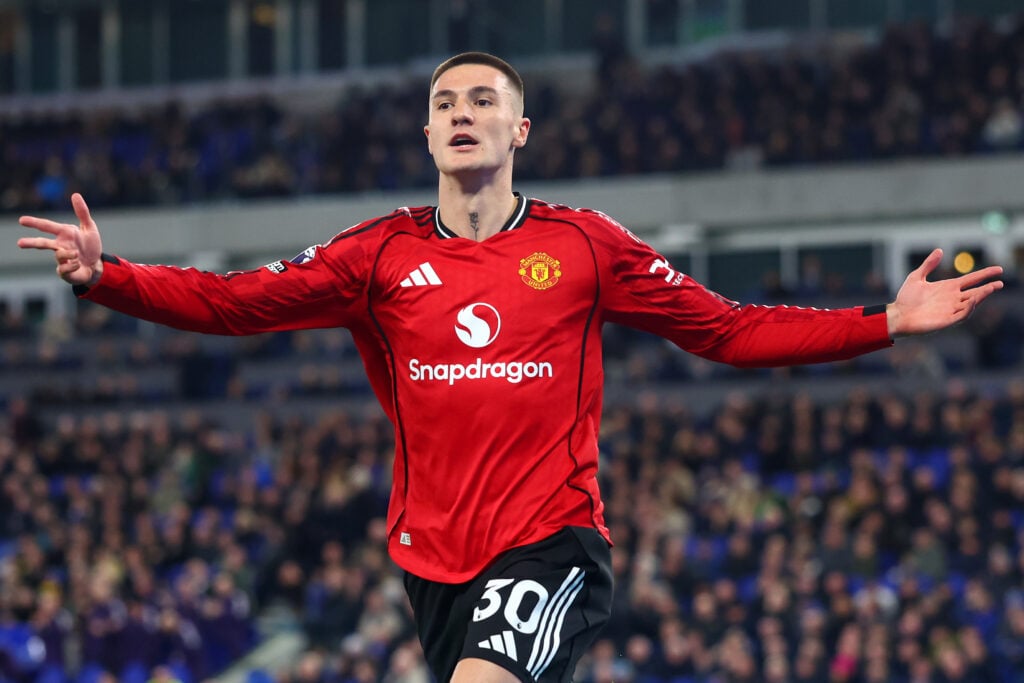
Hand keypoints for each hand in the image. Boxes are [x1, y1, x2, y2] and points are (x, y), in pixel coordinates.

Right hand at [18, 193, 103, 285]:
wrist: (96, 265)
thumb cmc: (90, 245)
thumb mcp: (90, 228)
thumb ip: (82, 212)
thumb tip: (75, 194)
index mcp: (63, 233)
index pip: (47, 226)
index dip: (35, 223)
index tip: (21, 220)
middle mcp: (59, 245)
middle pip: (42, 243)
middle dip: (31, 243)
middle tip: (19, 243)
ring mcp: (60, 259)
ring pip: (59, 255)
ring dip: (69, 254)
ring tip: (77, 254)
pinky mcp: (64, 271)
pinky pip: (65, 267)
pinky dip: (73, 264)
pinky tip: (79, 264)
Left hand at [887, 248, 1002, 336]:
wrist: (897, 315)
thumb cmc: (906, 298)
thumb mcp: (917, 277)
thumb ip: (928, 264)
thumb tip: (939, 250)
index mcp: (948, 288)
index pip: (971, 280)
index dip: (985, 274)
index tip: (998, 269)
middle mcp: (953, 299)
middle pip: (975, 292)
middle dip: (988, 288)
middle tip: (1000, 283)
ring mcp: (951, 310)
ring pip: (971, 303)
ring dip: (981, 297)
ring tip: (990, 289)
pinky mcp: (946, 321)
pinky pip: (962, 315)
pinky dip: (969, 308)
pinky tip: (972, 300)